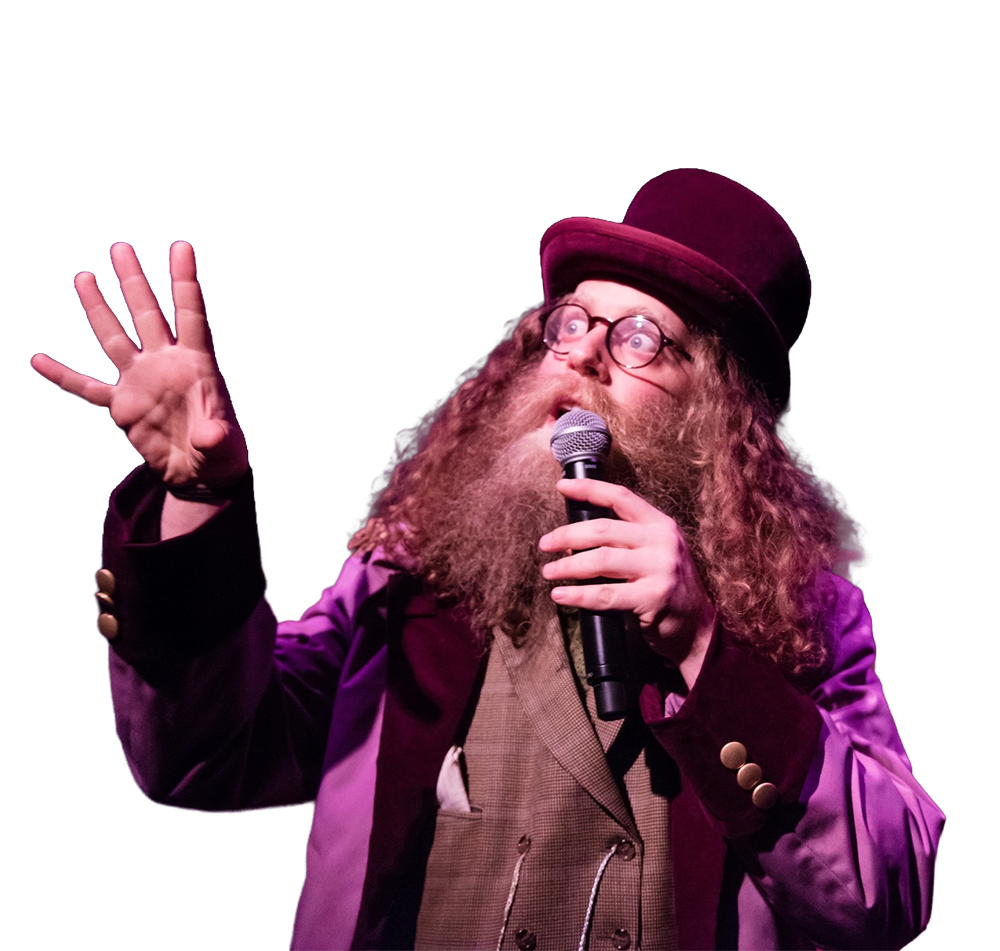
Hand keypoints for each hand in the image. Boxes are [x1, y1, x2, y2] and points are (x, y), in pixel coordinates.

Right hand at [30, 242, 246, 489]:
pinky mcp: (122, 406)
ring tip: (84, 276)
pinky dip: (64, 376)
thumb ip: (217, 437)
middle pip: (147, 314)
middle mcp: (165, 364)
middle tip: (120, 247)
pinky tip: (38, 359)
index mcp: (196, 364)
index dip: (184, 281)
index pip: (189, 314)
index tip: (181, 246)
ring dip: (99, 309)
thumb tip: (208, 436)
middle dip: (133, 281)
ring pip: (114, 338)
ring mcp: (141, 381)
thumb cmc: (221, 454)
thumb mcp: (224, 446)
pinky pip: (88, 388)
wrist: (200, 474)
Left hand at [539, 478, 716, 688]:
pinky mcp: (653, 597)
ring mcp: (660, 569)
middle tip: (545, 544)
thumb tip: (574, 540)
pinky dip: (578, 595)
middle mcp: (662, 542)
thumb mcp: (655, 553)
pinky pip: (605, 594)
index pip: (621, 497)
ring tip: (549, 572)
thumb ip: (625, 541)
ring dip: (568, 565)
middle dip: (567, 535)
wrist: (698, 627)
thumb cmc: (668, 588)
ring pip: (600, 560)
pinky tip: (561, 595)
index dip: (589, 489)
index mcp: (660, 525)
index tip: (563, 487)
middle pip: (603, 530)